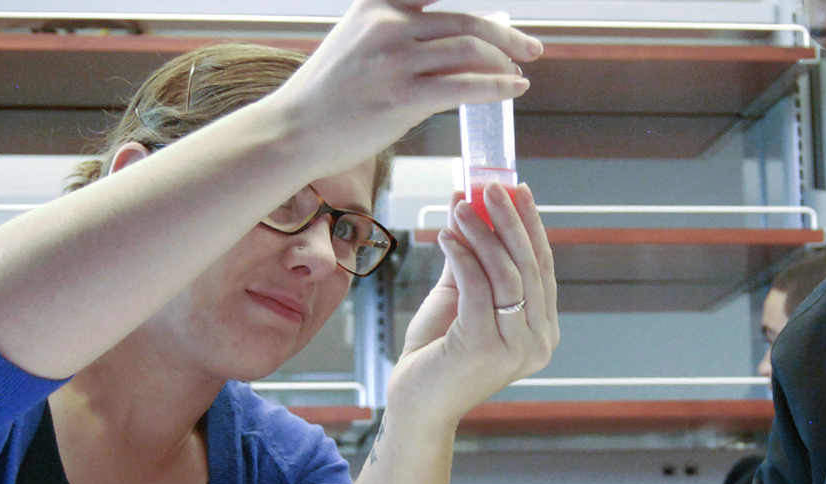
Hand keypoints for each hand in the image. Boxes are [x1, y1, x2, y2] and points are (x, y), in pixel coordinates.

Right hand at [270, 0, 542, 178]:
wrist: (295, 130)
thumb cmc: (329, 94)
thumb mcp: (358, 42)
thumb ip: (403, 34)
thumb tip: (458, 45)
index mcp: (377, 3)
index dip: (481, 6)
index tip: (506, 11)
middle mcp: (388, 25)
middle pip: (466, 22)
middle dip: (507, 35)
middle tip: (530, 47)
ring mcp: (396, 61)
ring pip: (471, 51)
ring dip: (505, 62)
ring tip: (520, 73)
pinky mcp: (403, 98)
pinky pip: (465, 86)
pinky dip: (497, 86)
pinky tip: (512, 89)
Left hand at [386, 182, 557, 427]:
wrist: (415, 404)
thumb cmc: (437, 353)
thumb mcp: (459, 297)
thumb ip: (470, 257)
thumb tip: (468, 202)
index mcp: (541, 330)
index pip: (543, 267)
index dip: (531, 225)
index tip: (518, 190)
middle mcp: (537, 341)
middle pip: (530, 266)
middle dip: (511, 221)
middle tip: (492, 187)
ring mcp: (515, 348)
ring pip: (508, 275)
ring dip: (484, 234)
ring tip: (463, 208)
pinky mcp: (484, 348)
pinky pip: (478, 288)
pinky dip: (463, 257)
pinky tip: (447, 236)